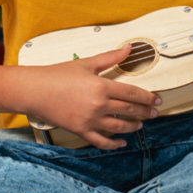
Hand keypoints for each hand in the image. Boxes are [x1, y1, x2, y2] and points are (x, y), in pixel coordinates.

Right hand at [19, 44, 161, 149]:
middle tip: (155, 113)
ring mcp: (90, 120)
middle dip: (145, 112)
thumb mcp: (86, 63)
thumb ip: (110, 58)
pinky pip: (101, 142)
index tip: (157, 100)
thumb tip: (128, 48)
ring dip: (132, 127)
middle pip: (129, 110)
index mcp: (101, 86)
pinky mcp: (81, 131)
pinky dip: (114, 144)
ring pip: (119, 127)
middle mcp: (98, 105)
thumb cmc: (57, 75)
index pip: (132, 94)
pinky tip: (122, 143)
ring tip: (140, 125)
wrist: (34, 91)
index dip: (148, 98)